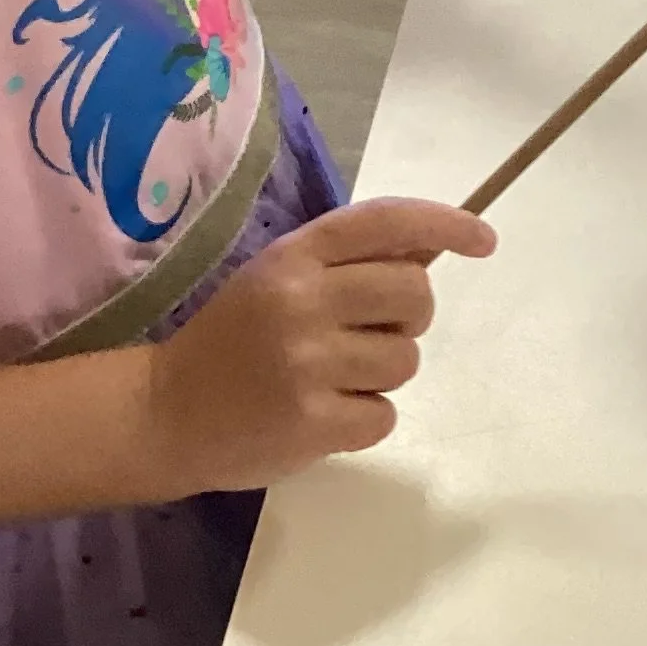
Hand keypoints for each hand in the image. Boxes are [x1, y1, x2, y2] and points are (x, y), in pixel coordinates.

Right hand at [144, 197, 493, 490]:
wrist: (163, 414)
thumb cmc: (232, 340)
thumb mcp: (280, 278)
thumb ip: (348, 261)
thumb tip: (434, 241)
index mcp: (294, 257)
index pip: (388, 222)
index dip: (446, 224)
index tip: (483, 239)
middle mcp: (303, 300)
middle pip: (415, 294)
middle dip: (408, 318)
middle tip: (368, 335)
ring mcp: (307, 363)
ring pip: (405, 361)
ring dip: (383, 374)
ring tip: (332, 379)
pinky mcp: (311, 422)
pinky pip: (383, 415)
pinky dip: (363, 420)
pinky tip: (321, 415)